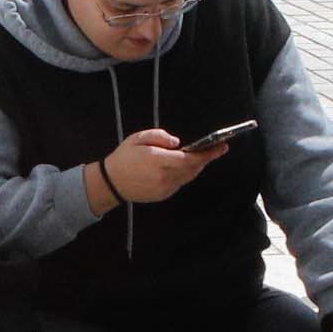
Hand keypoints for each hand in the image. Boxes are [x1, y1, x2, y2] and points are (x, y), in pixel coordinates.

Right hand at [92, 129, 212, 208]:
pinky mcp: (164, 195)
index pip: (189, 158)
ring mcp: (165, 188)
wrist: (111, 183)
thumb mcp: (137, 138)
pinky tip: (184, 166)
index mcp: (157, 160)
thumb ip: (159, 136)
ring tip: (201, 156)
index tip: (221, 147)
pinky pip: (180, 183)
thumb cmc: (124, 157)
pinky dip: (186, 174)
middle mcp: (164, 176)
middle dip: (205, 159)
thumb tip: (177, 142)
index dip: (207, 154)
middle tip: (216, 149)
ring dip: (196, 166)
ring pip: (188, 177)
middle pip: (193, 168)